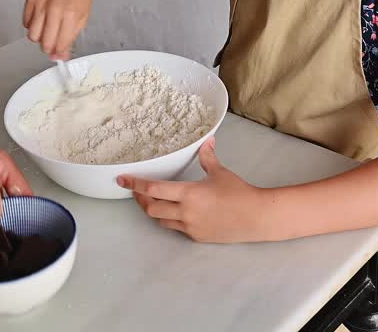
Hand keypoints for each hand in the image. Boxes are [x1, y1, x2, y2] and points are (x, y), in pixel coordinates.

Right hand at [23, 0, 99, 59]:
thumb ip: (70, 39)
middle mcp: (54, 8)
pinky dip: (31, 25)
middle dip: (48, 47)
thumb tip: (59, 57)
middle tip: (52, 43)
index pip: (59, 44)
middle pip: (43, 42)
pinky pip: (25, 22)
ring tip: (46, 31)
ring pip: (32, 34)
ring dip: (39, 37)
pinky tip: (41, 19)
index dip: (58, 52)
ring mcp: (41, 3)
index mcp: (70, 15)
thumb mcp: (82, 19)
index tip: (59, 53)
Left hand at [117, 139, 268, 242]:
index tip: (122, 179)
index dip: (135, 183)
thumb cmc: (238, 192)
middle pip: (150, 208)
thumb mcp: (220, 172)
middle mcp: (185, 212)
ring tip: (152, 200)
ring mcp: (189, 226)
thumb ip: (208, 157)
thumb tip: (207, 141)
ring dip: (153, 210)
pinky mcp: (196, 236)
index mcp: (188, 193)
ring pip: (160, 220)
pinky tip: (175, 211)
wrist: (255, 217)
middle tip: (137, 191)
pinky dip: (171, 219)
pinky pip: (176, 228)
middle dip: (141, 199)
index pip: (153, 188)